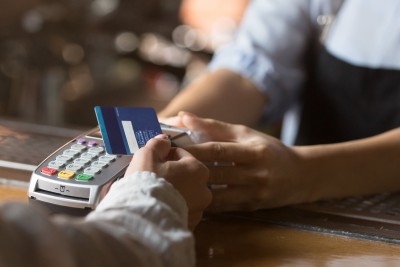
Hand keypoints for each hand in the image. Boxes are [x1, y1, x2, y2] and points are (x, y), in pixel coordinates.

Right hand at [125, 135, 211, 228]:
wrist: (143, 218)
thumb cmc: (146, 183)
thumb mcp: (147, 156)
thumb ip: (158, 144)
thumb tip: (164, 139)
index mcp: (198, 170)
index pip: (182, 155)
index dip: (165, 155)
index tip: (153, 159)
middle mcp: (204, 191)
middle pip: (185, 176)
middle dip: (171, 174)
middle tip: (153, 177)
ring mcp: (198, 210)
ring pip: (185, 194)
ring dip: (173, 192)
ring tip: (154, 194)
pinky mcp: (190, 225)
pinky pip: (181, 212)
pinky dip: (172, 208)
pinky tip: (158, 207)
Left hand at [179, 113, 311, 211]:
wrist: (301, 175)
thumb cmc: (268, 149)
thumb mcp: (246, 134)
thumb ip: (214, 126)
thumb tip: (182, 116)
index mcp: (254, 151)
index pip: (218, 151)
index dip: (193, 150)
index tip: (172, 148)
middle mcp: (256, 174)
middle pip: (216, 173)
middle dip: (189, 170)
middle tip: (166, 168)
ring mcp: (255, 194)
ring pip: (218, 195)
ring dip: (196, 190)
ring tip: (174, 185)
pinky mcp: (252, 207)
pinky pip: (224, 207)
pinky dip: (207, 203)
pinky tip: (191, 197)